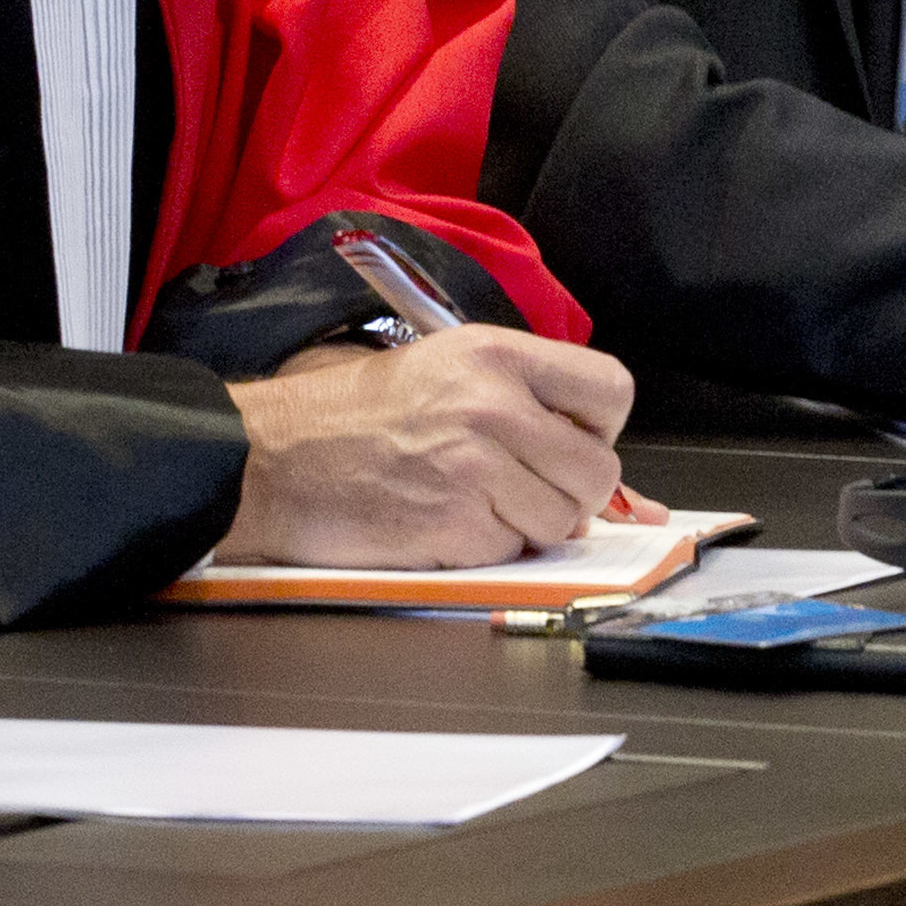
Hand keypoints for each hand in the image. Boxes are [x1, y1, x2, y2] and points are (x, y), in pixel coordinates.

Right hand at [214, 326, 630, 566]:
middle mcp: (494, 406)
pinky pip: (510, 551)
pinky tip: (440, 521)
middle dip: (571, 493)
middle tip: (519, 486)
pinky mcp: (451, 524)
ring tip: (471, 500)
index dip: (600, 429)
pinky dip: (484, 549)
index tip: (571, 442)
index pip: (612, 391)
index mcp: (498, 355)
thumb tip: (637, 501)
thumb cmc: (355, 417)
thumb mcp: (450, 376)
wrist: (269, 459)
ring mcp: (474, 467)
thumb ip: (537, 412)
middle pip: (597, 470)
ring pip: (561, 521)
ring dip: (527, 525)